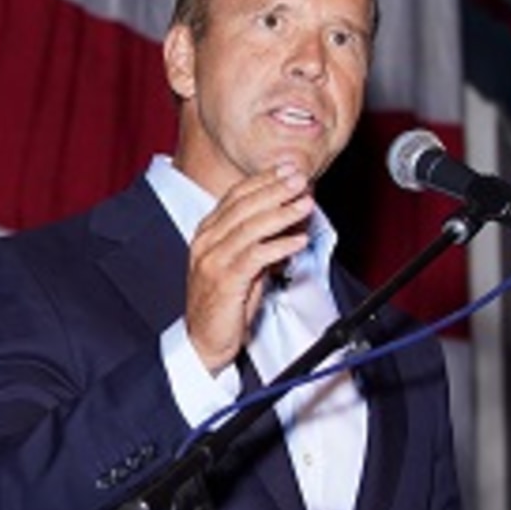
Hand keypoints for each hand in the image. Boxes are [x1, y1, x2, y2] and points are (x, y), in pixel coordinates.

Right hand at [184, 163, 313, 372]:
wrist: (205, 340)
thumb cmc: (226, 302)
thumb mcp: (245, 265)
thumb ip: (263, 240)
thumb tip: (291, 221)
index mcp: (208, 232)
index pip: (236, 196)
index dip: (264, 180)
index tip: (289, 169)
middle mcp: (206, 242)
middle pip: (243, 206)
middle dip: (275, 189)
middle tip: (300, 178)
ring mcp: (212, 261)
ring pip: (249, 228)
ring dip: (282, 214)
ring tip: (305, 204)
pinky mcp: (224, 281)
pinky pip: (254, 257)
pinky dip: (278, 246)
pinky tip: (297, 241)